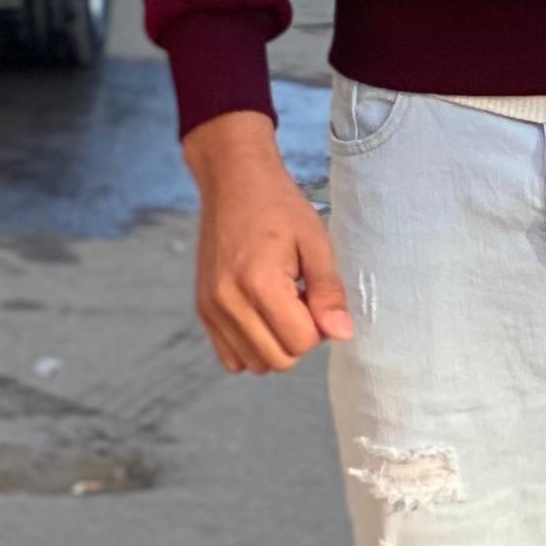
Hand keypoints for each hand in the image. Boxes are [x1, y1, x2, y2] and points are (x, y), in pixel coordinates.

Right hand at [183, 111, 352, 369]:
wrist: (233, 181)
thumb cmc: (278, 206)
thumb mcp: (316, 242)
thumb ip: (329, 292)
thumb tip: (342, 334)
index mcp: (259, 283)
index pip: (301, 342)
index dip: (320, 326)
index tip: (316, 295)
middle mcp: (228, 301)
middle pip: (278, 360)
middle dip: (299, 339)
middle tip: (301, 300)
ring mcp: (211, 308)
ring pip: (255, 364)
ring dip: (276, 344)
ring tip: (281, 305)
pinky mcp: (203, 310)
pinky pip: (231, 357)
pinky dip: (252, 346)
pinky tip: (262, 314)